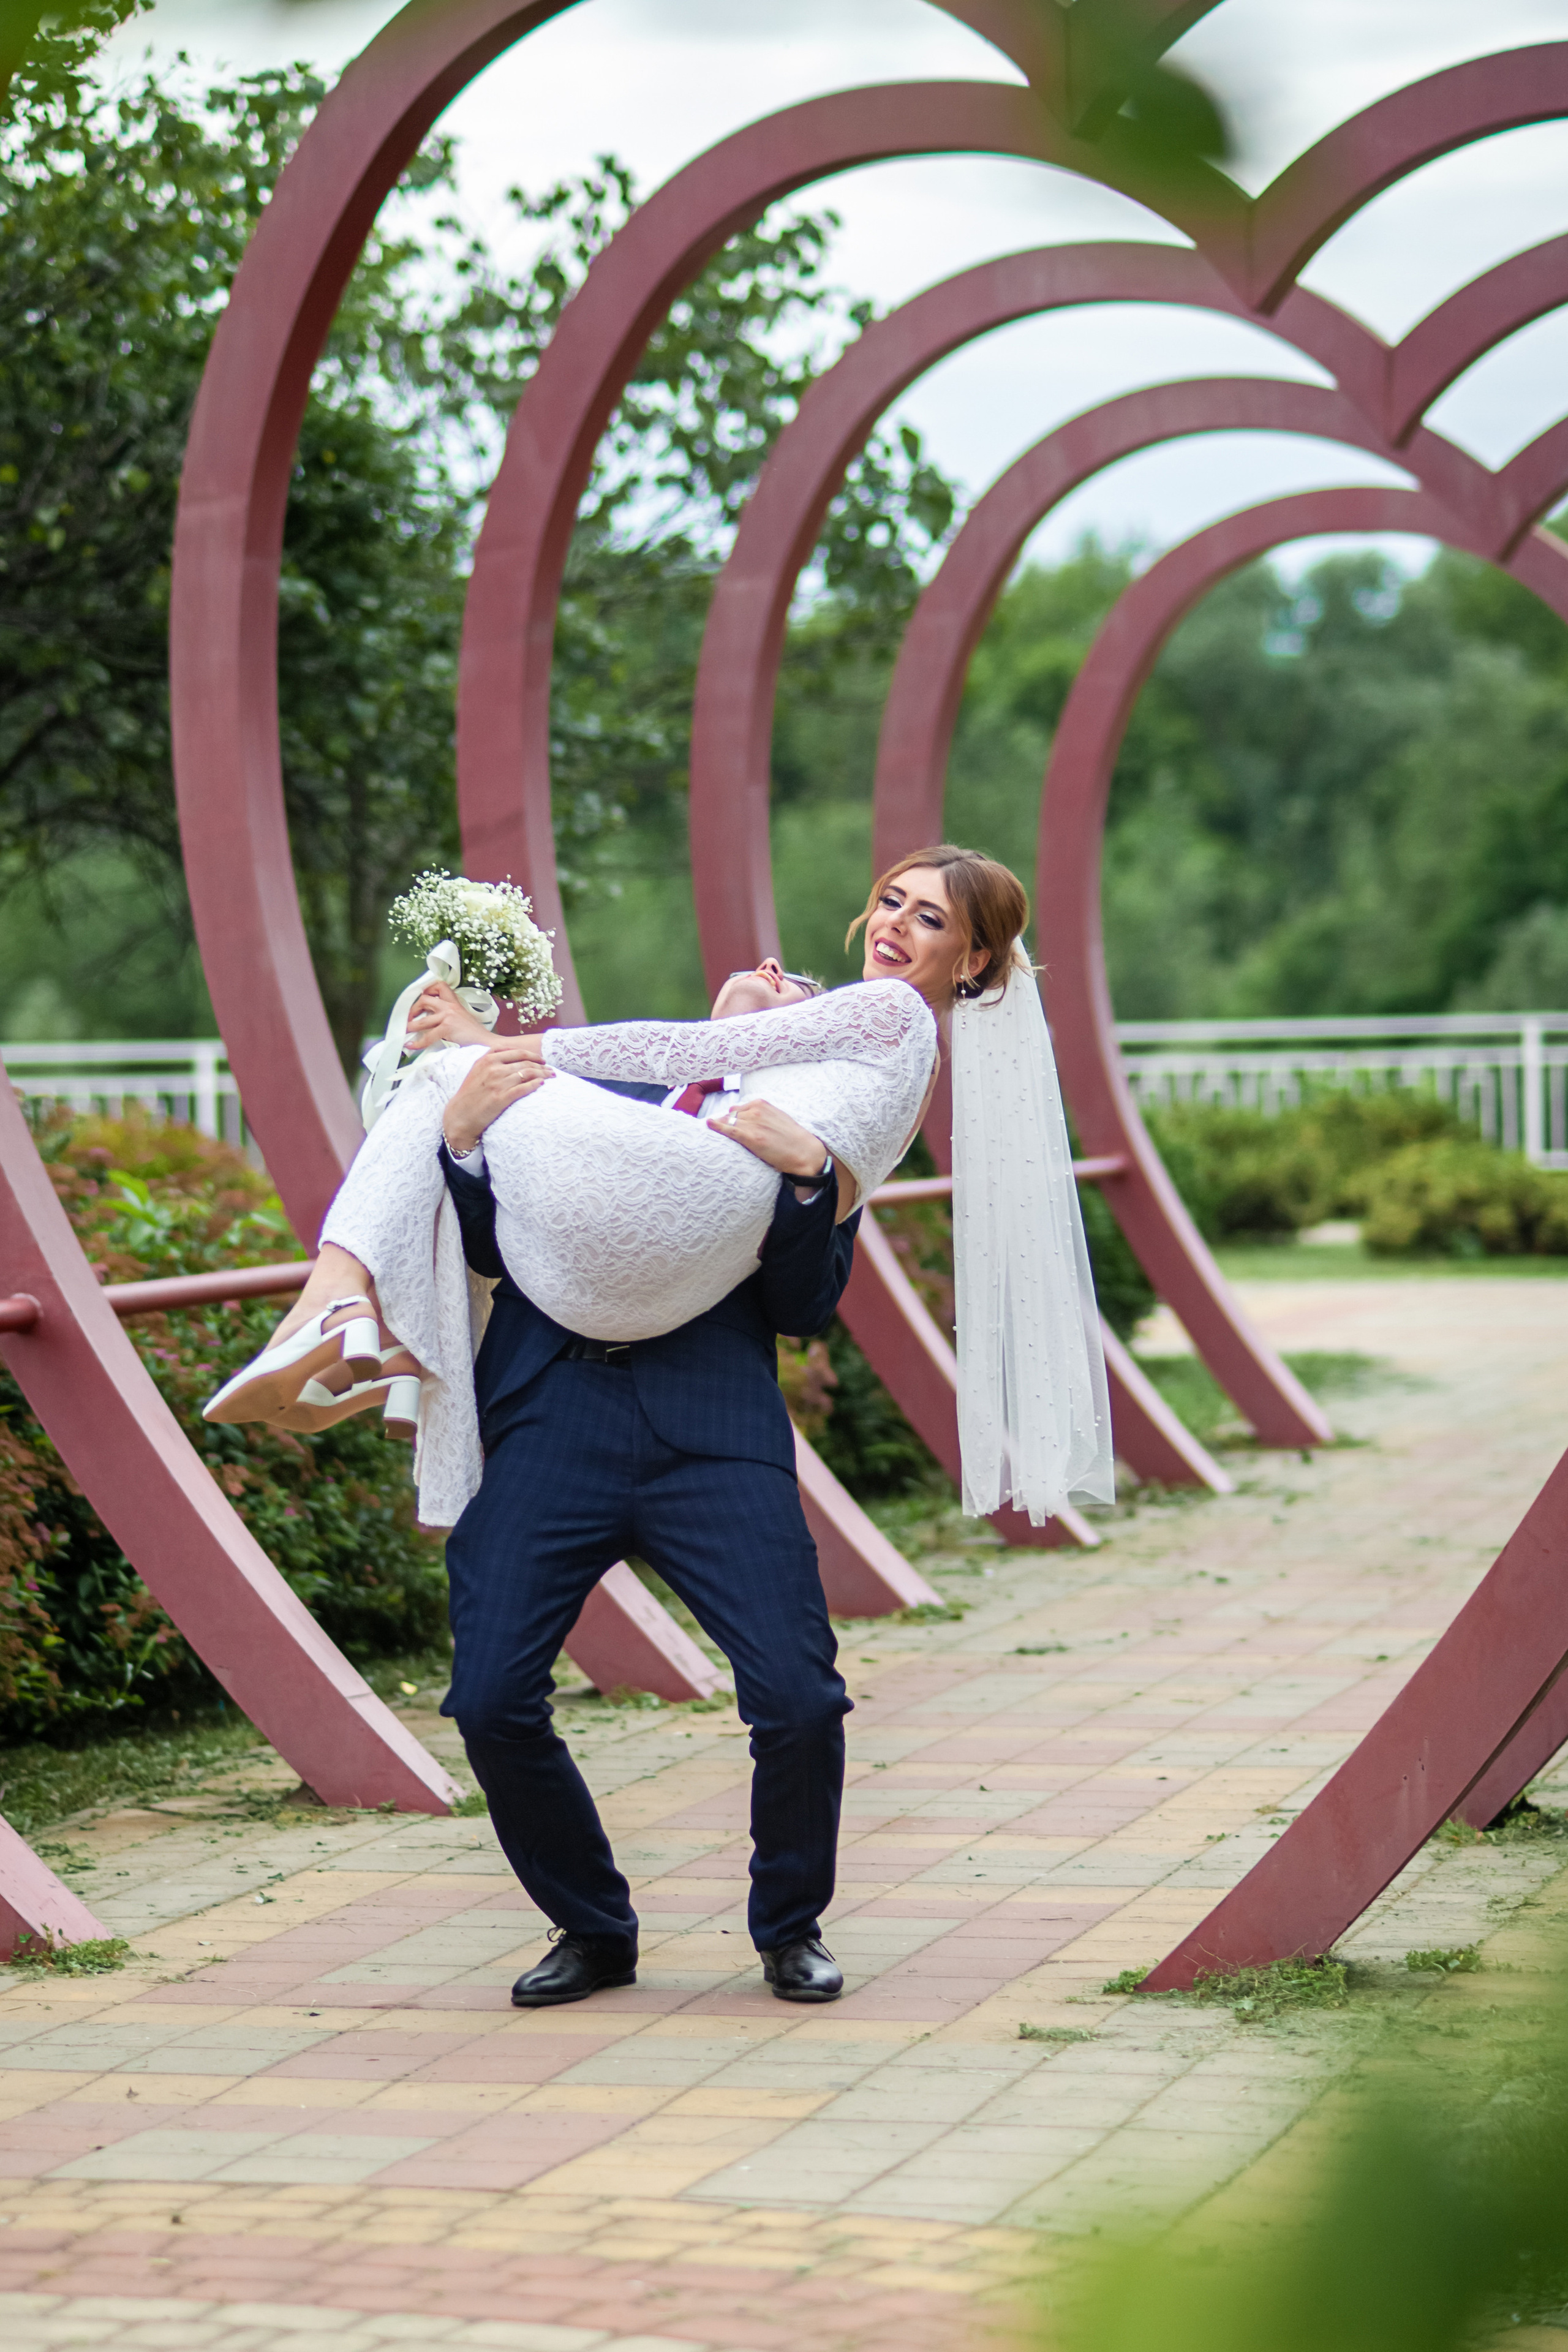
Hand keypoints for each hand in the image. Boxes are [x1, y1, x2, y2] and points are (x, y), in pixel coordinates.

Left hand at [406, 979, 500, 1051]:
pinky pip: (427, 1036)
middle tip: (409, 1018)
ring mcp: (448, 1016)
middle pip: (425, 999)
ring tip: (406, 1032)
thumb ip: (449, 1017)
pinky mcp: (447, 1027)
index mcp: (454, 1003)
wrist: (487, 1042)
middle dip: (413, 1009)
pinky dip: (418, 1042)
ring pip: (423, 1019)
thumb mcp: (462, 1019)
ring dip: (411, 1026)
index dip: (427, 990)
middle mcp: (450, 1006)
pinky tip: (412, 1046)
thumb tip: (432, 1022)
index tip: (421, 998)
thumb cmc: (475, 1034)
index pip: (439, 986)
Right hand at [443, 1041, 552, 1154]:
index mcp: (487, 1059)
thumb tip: (512, 1051)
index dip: (533, 1055)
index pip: (517, 1052)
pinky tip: (541, 1084)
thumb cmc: (470, 1093)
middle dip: (541, 1066)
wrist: (460, 1115)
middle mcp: (493, 1068)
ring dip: (542, 1074)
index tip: (542, 1060)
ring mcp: (497, 1083)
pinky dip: (535, 1085)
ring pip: (527, 1074)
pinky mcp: (501, 1098)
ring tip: (551, 1077)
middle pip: (525, 1063)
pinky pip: (523, 1088)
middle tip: (551, 1070)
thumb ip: (492, 1058)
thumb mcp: (477, 1069)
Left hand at [708, 1098, 827, 1182]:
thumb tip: (742, 1115)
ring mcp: (752, 1123)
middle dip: (727, 1123)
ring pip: (728, 1121)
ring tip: (717, 1134)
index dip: (732, 1118)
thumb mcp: (777, 1118)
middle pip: (731, 1115)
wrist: (804, 1151)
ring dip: (723, 1127)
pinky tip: (708, 1124)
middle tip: (724, 1132)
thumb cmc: (792, 1138)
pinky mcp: (750, 1137)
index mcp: (762, 1104)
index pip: (738, 1108)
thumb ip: (761, 1115)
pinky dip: (716, 1126)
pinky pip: (727, 1129)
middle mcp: (755, 1110)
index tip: (728, 1125)